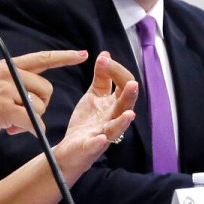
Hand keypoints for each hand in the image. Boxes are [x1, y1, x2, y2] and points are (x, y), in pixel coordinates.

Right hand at [0, 50, 90, 147]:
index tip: (83, 54)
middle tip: (21, 119)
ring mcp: (6, 90)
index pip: (41, 58)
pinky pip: (34, 122)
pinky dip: (31, 131)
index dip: (64, 56)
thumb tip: (32, 97)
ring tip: (10, 126)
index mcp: (4, 66)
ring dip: (31, 121)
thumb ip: (8, 83)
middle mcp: (7, 74)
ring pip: (40, 107)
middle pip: (46, 90)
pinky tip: (15, 132)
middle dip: (40, 107)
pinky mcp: (5, 109)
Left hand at [55, 52, 138, 177]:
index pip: (122, 84)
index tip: (103, 59)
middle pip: (125, 105)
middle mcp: (112, 118)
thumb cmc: (87, 121)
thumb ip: (101, 77)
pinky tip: (101, 138)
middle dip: (129, 95)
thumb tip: (106, 54)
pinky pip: (97, 145)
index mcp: (113, 104)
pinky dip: (100, 142)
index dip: (116, 70)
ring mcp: (103, 134)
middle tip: (132, 83)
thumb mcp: (94, 95)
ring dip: (123, 121)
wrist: (70, 149)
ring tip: (129, 115)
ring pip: (117, 127)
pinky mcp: (90, 147)